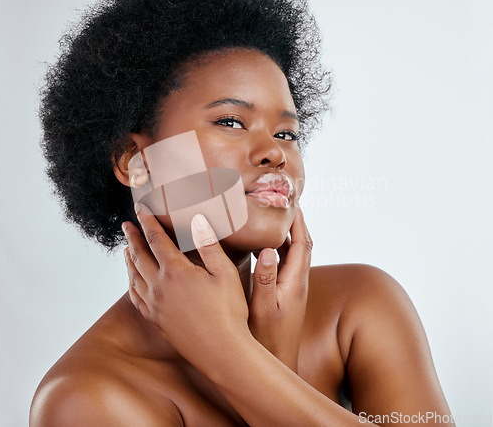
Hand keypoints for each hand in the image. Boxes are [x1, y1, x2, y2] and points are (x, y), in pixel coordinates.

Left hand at [122, 203, 249, 368]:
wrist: (222, 351)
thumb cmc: (228, 311)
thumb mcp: (224, 273)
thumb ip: (208, 244)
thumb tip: (197, 219)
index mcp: (176, 271)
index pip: (156, 239)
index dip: (148, 222)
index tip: (140, 209)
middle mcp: (159, 286)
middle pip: (139, 255)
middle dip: (132, 237)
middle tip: (126, 225)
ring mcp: (154, 305)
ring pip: (133, 276)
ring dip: (128, 259)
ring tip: (126, 249)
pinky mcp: (155, 320)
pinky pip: (135, 297)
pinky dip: (130, 283)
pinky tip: (132, 280)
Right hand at [248, 208, 311, 372]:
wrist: (277, 362)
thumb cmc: (267, 339)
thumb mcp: (262, 308)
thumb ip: (265, 279)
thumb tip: (268, 249)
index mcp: (295, 282)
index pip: (302, 244)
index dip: (299, 221)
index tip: (293, 201)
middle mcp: (298, 283)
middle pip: (302, 245)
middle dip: (297, 223)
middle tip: (286, 204)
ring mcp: (293, 288)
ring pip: (294, 253)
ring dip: (289, 234)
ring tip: (275, 218)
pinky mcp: (286, 294)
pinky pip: (285, 263)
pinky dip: (279, 248)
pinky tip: (265, 246)